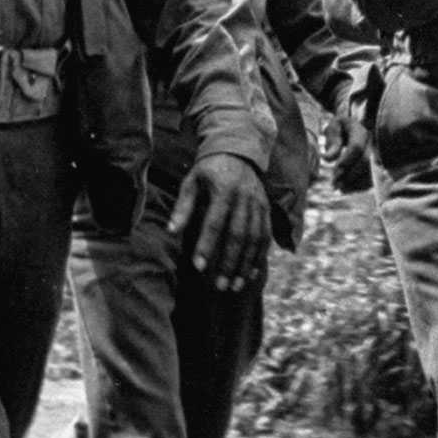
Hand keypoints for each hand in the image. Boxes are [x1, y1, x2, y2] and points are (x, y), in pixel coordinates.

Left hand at [170, 153, 267, 289]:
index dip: (207, 245)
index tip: (198, 267)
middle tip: (219, 286)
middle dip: (229, 263)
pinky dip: (259, 257)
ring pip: (255, 240)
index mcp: (225, 190)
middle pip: (238, 236)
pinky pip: (265, 236)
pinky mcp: (267, 209)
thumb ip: (183, 206)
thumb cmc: (209, 169)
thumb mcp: (192, 181)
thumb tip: (171, 231)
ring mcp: (259, 204)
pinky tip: (250, 274)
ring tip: (234, 286)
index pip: (215, 222)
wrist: (239, 151)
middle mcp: (245, 198)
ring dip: (245, 265)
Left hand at [323, 99, 373, 193]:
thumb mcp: (333, 129)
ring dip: (355, 183)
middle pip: (365, 161)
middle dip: (349, 175)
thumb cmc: (340, 129)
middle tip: (335, 185)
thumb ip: (331, 142)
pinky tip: (349, 189)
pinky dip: (361, 185)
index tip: (334, 173)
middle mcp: (373, 141)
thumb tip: (327, 158)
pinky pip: (374, 176)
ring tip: (341, 189)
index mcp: (360, 130)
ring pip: (371, 171)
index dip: (345, 162)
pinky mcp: (379, 162)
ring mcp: (378, 152)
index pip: (356, 147)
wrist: (352, 129)